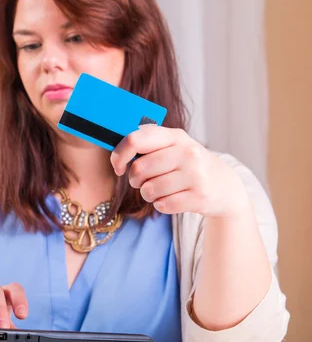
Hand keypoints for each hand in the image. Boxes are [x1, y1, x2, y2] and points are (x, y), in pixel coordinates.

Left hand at [109, 125, 248, 218]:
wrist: (226, 186)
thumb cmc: (189, 165)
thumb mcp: (174, 147)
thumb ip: (148, 144)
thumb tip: (117, 152)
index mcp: (175, 136)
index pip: (136, 139)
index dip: (119, 155)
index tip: (118, 167)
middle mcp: (188, 152)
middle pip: (139, 169)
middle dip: (135, 180)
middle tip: (142, 182)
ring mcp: (196, 175)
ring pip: (149, 189)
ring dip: (148, 194)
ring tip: (160, 190)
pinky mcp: (200, 197)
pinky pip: (163, 205)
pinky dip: (161, 205)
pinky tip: (172, 199)